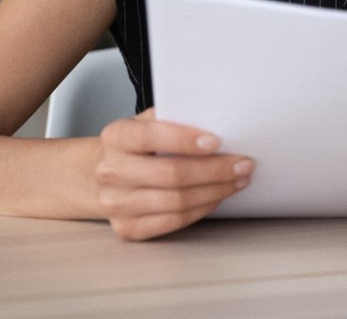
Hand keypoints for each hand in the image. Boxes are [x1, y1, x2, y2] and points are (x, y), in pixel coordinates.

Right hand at [94, 109, 252, 240]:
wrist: (103, 176)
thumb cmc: (136, 146)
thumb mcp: (147, 123)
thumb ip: (175, 118)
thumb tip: (218, 121)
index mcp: (116, 136)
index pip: (150, 136)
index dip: (185, 139)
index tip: (216, 141)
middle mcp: (111, 171)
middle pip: (171, 174)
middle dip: (215, 169)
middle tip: (243, 163)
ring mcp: (116, 204)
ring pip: (176, 201)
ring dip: (215, 191)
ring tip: (238, 180)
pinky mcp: (127, 228)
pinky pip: (173, 221)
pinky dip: (201, 209)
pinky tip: (217, 197)